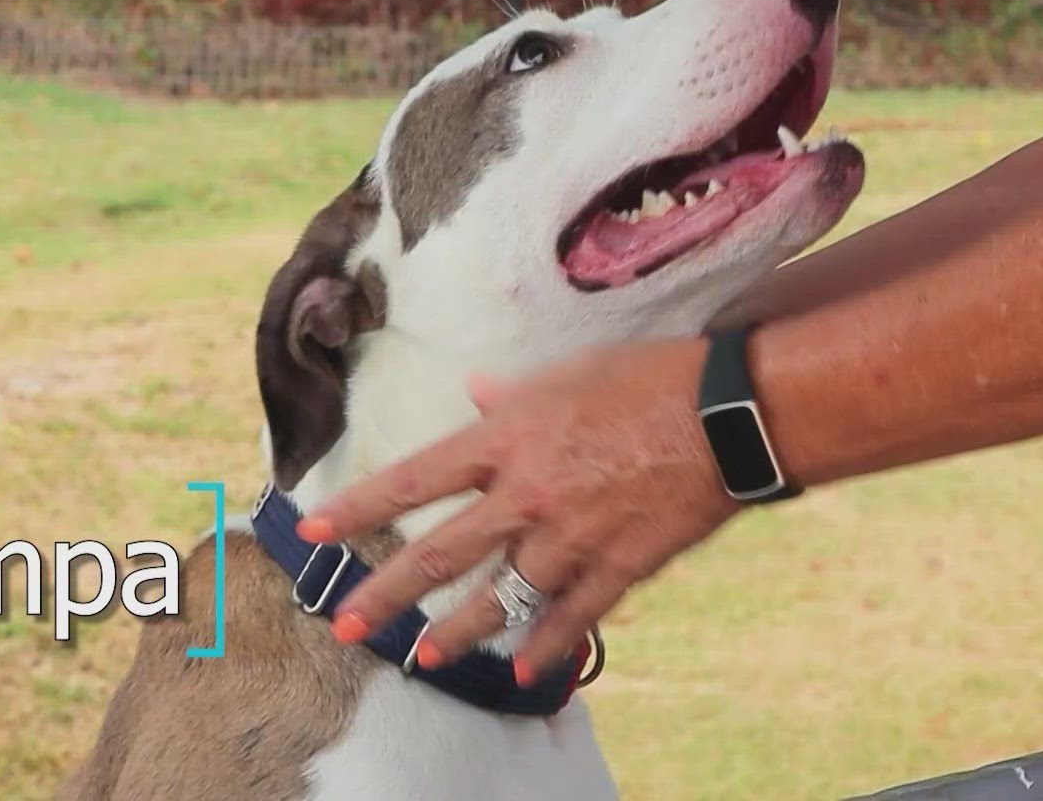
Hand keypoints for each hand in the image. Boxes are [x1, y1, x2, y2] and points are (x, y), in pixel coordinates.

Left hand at [295, 336, 743, 682]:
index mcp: (507, 438)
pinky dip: (549, 647)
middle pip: (440, 554)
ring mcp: (570, 538)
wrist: (728, 412)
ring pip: (499, 599)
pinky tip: (528, 671)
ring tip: (425, 658)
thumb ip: (513, 394)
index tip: (314, 531)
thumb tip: (476, 394)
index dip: (358, 509)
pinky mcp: (618, 566)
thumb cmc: (648, 377)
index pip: (413, 480)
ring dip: (457, 634)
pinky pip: (572, 617)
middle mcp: (526, 495)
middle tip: (346, 625)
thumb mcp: (569, 370)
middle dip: (386, 594)